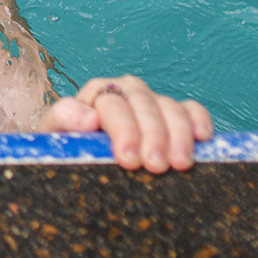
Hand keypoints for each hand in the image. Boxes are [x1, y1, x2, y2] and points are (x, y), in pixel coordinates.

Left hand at [43, 74, 212, 172]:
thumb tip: (89, 117)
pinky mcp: (174, 113)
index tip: (129, 159)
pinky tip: (202, 138)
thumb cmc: (68, 146)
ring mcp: (152, 101)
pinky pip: (191, 110)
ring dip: (178, 134)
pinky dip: (198, 120)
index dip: (124, 131)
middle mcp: (126, 91)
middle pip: (144, 106)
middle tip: (157, 166)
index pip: (113, 105)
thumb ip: (63, 120)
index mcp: (96, 93)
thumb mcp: (55, 135)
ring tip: (180, 163)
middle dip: (153, 136)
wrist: (81, 155)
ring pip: (170, 108)